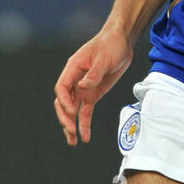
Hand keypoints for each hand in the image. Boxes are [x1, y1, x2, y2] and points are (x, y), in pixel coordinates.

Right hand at [53, 25, 132, 144]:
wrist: (121, 42)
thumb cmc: (110, 45)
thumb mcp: (103, 58)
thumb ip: (93, 73)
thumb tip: (83, 86)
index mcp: (73, 69)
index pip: (62, 88)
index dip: (64, 101)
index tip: (71, 111)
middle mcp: (75, 80)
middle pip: (63, 102)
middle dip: (65, 118)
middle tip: (70, 130)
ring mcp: (83, 88)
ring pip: (72, 110)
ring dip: (71, 125)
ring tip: (73, 141)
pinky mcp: (93, 94)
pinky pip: (86, 112)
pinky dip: (84, 124)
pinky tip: (85, 137)